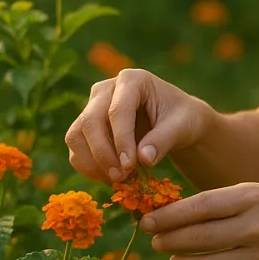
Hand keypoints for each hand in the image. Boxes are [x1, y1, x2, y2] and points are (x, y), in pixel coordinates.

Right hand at [65, 68, 213, 182]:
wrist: (176, 122)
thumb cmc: (181, 119)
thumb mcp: (182, 127)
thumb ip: (163, 140)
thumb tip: (143, 159)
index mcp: (132, 80)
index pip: (118, 110)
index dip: (121, 139)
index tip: (130, 165)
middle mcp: (106, 89)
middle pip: (90, 121)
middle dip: (103, 153)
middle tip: (121, 177)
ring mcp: (92, 107)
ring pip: (76, 135)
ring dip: (92, 162)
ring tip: (117, 179)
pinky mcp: (85, 127)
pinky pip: (76, 149)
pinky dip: (89, 167)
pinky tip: (111, 178)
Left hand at [139, 182, 258, 259]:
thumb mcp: (251, 190)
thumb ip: (215, 202)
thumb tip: (169, 216)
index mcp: (252, 198)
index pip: (201, 207)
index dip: (170, 216)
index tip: (148, 221)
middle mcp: (258, 228)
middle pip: (201, 239)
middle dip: (170, 240)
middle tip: (156, 240)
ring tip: (175, 257)